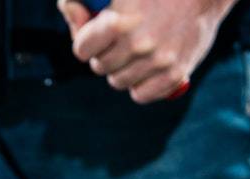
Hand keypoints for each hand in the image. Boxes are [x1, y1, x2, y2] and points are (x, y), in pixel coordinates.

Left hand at [59, 0, 232, 104]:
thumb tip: (73, 14)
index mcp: (119, 22)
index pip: (81, 49)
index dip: (88, 41)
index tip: (98, 34)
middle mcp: (138, 44)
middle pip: (100, 67)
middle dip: (107, 54)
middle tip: (123, 40)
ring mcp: (158, 62)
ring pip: (118, 82)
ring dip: (124, 69)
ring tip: (139, 51)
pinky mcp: (175, 74)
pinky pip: (140, 95)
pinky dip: (141, 84)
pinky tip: (149, 67)